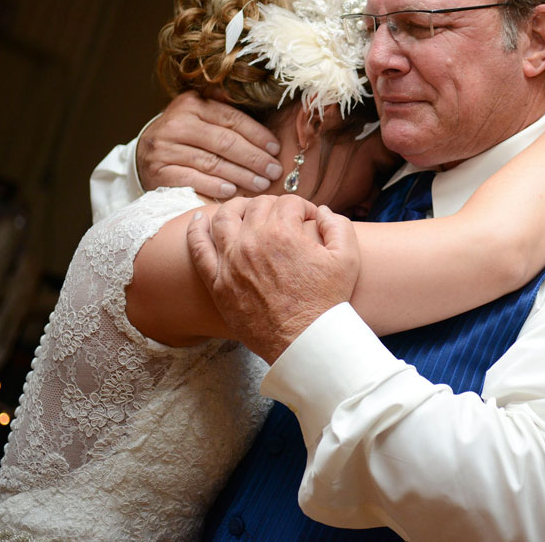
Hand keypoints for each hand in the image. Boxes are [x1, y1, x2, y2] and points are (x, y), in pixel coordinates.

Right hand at [138, 91, 283, 198]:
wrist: (144, 156)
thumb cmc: (185, 137)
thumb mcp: (200, 116)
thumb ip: (225, 110)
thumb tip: (259, 100)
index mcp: (191, 104)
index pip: (232, 119)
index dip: (257, 135)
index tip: (276, 149)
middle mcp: (176, 124)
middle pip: (225, 142)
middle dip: (255, 158)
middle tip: (274, 171)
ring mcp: (165, 148)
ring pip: (212, 163)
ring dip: (241, 175)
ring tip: (261, 184)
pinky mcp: (158, 171)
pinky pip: (192, 179)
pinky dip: (214, 186)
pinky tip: (232, 191)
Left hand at [186, 195, 360, 362]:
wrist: (305, 341)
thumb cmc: (327, 301)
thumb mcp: (348, 259)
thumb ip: (339, 225)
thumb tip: (324, 211)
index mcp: (283, 233)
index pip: (288, 202)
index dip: (303, 207)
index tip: (309, 219)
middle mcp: (252, 242)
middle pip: (257, 206)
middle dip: (274, 206)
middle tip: (283, 218)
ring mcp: (231, 261)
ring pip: (224, 218)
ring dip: (236, 208)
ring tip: (245, 210)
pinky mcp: (218, 283)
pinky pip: (198, 248)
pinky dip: (196, 229)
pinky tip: (199, 219)